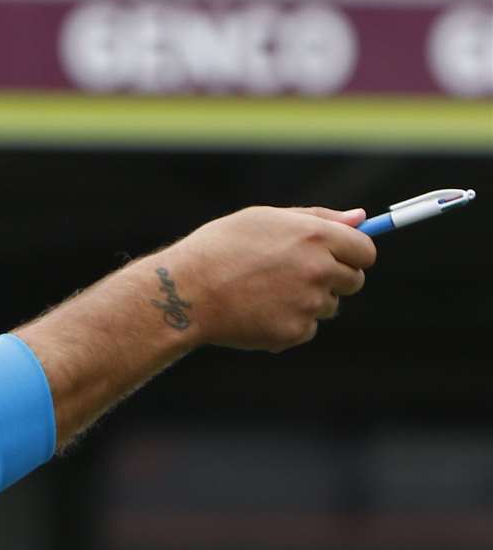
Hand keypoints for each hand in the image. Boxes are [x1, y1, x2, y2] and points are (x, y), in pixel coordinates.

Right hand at [155, 206, 375, 352]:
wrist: (185, 292)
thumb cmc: (219, 248)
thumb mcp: (265, 219)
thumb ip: (317, 218)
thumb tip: (362, 218)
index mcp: (315, 236)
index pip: (365, 251)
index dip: (353, 255)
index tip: (338, 259)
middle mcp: (319, 269)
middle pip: (354, 281)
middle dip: (333, 280)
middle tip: (294, 278)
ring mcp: (308, 303)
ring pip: (328, 306)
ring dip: (308, 302)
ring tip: (265, 294)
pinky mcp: (294, 332)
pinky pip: (306, 329)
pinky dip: (288, 324)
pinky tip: (257, 313)